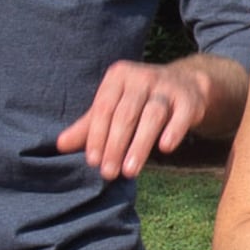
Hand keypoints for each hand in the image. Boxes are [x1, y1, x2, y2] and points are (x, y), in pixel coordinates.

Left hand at [54, 59, 215, 179]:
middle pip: (126, 113)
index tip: (92, 161)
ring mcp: (167, 86)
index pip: (104, 108)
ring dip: (140, 145)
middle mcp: (142, 77)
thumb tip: (59, 146)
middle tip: (108, 173)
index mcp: (118, 76)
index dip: (97, 135)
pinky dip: (173, 131)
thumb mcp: (113, 108)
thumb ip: (88, 126)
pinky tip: (164, 149)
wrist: (184, 84)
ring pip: (152, 116)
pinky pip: (181, 115)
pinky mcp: (189, 98)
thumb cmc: (139, 100)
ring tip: (130, 171)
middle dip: (116, 145)